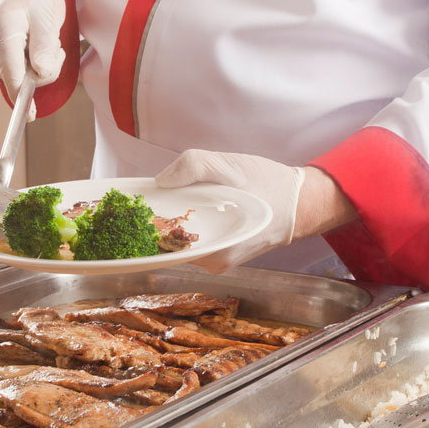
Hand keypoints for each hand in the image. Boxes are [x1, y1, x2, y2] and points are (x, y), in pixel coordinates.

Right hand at [0, 0, 65, 120]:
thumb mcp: (48, 13)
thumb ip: (45, 43)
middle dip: (42, 70)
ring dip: (34, 67)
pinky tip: (26, 46)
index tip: (30, 115)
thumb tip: (41, 73)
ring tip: (38, 41)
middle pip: (17, 76)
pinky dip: (24, 66)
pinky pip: (9, 73)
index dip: (21, 92)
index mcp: (3, 26)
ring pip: (15, 77)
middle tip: (55, 48)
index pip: (11, 67)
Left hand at [155, 149, 356, 272]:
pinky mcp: (218, 250)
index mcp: (215, 250)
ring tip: (155, 202)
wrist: (301, 201)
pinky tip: (175, 206)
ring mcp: (215, 258)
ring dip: (164, 222)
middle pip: (166, 245)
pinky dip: (180, 222)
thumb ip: (195, 167)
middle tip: (137, 202)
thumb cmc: (269, 185)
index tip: (127, 211)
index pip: (162, 245)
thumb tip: (162, 180)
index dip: (142, 226)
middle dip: (150, 223)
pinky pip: (189, 238)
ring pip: (176, 241)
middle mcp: (213, 262)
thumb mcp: (231, 165)